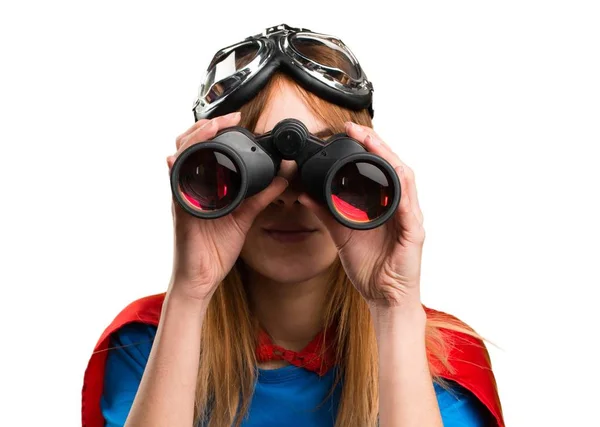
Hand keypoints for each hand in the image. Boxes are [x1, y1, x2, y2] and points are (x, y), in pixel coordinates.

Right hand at [166, 112, 288, 300]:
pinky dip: (177, 168)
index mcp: (204, 185)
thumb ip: (262, 196)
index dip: (216, 129)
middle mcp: (189, 186)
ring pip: (179, 158)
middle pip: (188, 145)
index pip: (205, 148)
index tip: (237, 118)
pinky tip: (180, 159)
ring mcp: (182, 196)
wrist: (202, 277)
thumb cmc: (216, 248)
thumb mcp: (244, 216)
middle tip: (229, 118)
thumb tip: (284, 177)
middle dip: (205, 126)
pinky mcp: (179, 210)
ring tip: (210, 128)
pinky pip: (175, 184)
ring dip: (193, 139)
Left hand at [298, 122, 424, 307]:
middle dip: (376, 145)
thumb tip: (304, 195)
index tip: (348, 131)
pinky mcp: (414, 234)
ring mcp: (410, 219)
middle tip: (357, 128)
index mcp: (385, 206)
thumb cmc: (370, 267)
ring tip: (372, 141)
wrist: (385, 298)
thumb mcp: (341, 236)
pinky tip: (392, 174)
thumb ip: (325, 214)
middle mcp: (400, 207)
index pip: (379, 169)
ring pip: (404, 179)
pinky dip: (401, 189)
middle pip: (393, 167)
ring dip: (388, 158)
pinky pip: (409, 207)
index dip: (367, 148)